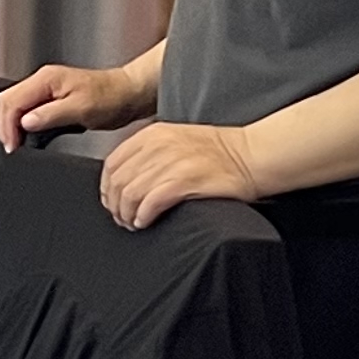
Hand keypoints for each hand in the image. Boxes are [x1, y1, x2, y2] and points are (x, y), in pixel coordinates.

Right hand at [0, 60, 151, 150]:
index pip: (11, 101)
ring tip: (20, 146)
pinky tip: (32, 138)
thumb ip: (50, 115)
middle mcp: (42, 81)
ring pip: (15, 107)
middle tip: (13, 148)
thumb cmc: (112, 98)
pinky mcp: (50, 100)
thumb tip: (25, 122)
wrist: (129, 94)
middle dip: (5, 127)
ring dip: (13, 127)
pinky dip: (24, 127)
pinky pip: (27, 112)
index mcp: (46, 79)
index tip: (12, 146)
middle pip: (7, 102)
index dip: (7, 126)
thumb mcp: (82, 109)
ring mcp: (45, 90)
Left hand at [97, 121, 263, 229]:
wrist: (252, 155)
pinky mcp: (186, 181)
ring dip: (127, 214)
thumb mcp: (175, 140)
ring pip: (130, 194)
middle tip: (121, 218)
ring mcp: (171, 163)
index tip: (111, 201)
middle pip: (118, 182)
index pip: (112, 164)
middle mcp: (158, 146)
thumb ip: (149, 153)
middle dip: (115, 205)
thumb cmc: (218, 152)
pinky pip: (151, 203)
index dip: (106, 188)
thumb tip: (124, 180)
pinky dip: (143, 216)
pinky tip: (145, 222)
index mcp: (152, 135)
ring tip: (133, 223)